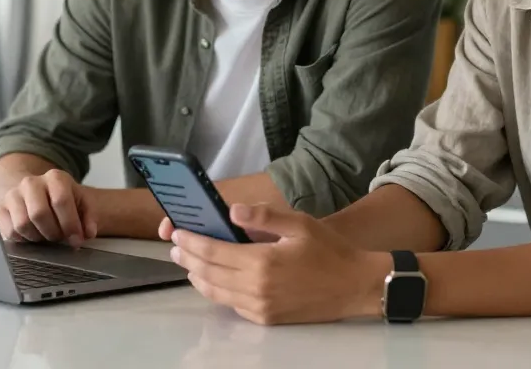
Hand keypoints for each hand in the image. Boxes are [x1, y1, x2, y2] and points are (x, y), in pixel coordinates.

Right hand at [0, 169, 97, 246]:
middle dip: (53, 232)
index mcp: (55, 177)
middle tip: (60, 238)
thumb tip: (87, 233)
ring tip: (47, 236)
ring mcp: (12, 195)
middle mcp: (31, 182)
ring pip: (22, 224)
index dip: (70, 224)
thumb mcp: (81, 203)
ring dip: (38, 237)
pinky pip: (10, 232)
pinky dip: (24, 240)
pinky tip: (33, 235)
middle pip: (39, 214)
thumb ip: (88, 217)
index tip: (76, 239)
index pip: (61, 201)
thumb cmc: (63, 200)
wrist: (39, 192)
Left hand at [169, 203, 389, 324]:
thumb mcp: (300, 224)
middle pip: (208, 273)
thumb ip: (264, 218)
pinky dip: (216, 291)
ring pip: (215, 292)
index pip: (213, 252)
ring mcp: (260, 307)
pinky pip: (232, 305)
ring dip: (197, 276)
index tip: (177, 231)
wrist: (355, 286)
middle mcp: (256, 288)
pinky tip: (214, 280)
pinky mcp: (266, 318)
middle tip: (175, 245)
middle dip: (187, 257)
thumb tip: (232, 211)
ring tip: (187, 262)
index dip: (191, 241)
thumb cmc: (330, 251)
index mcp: (262, 262)